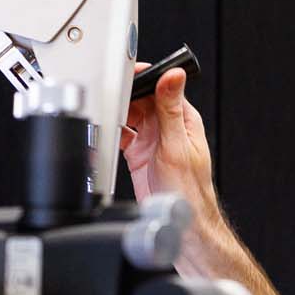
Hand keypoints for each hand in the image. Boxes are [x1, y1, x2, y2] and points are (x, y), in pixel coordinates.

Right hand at [120, 66, 231, 275]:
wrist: (180, 222)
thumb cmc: (189, 189)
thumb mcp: (177, 144)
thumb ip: (171, 109)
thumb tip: (174, 75)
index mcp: (184, 118)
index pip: (161, 86)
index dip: (143, 77)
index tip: (125, 72)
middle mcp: (168, 126)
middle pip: (141, 98)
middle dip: (125, 94)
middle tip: (108, 93)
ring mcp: (152, 139)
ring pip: (129, 115)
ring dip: (117, 112)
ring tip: (105, 111)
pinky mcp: (139, 153)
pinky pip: (122, 135)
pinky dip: (112, 132)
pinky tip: (106, 131)